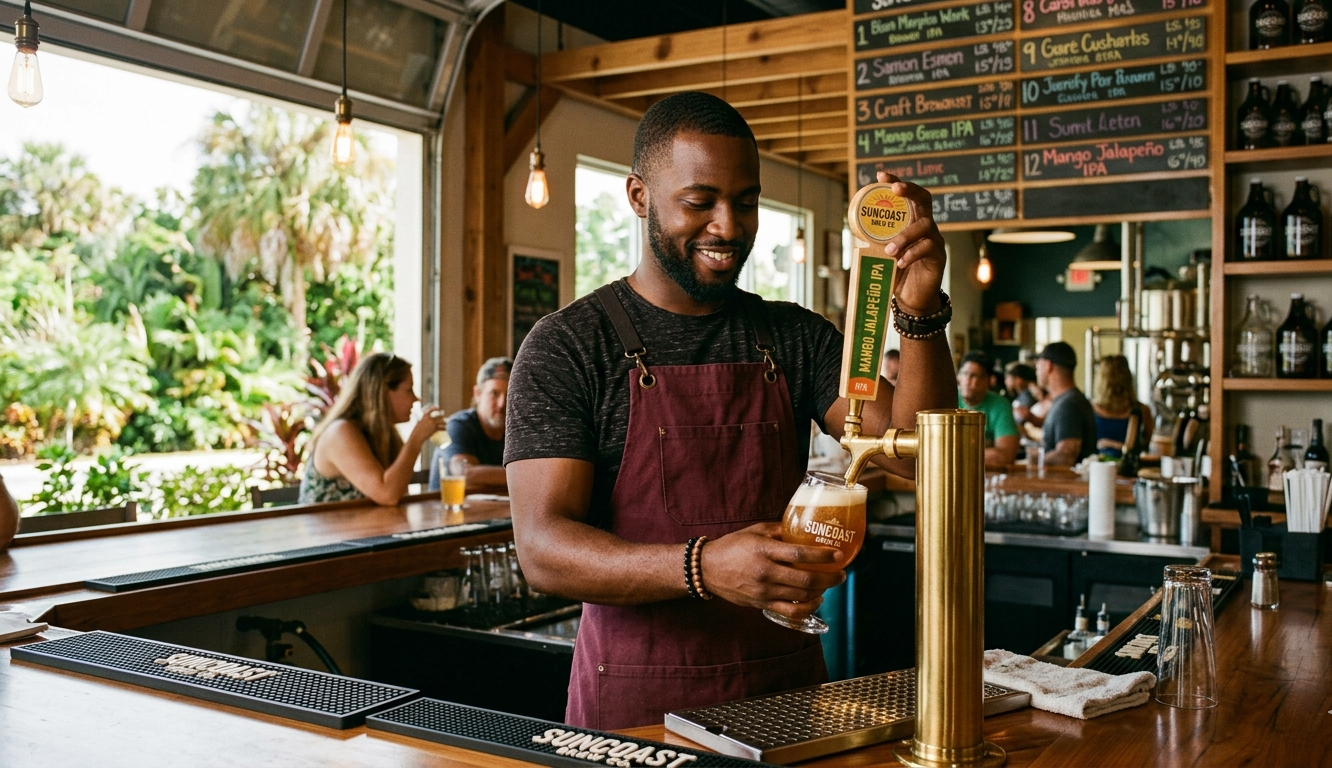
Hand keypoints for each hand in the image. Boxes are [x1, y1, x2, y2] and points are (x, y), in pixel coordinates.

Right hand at [409, 406, 447, 444]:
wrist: (417, 437)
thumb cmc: (416, 432)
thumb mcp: (419, 424)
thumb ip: (423, 422)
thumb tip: (426, 422)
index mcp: (424, 416)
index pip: (430, 410)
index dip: (435, 408)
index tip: (438, 407)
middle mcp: (429, 418)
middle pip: (439, 416)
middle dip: (442, 416)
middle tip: (444, 417)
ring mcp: (432, 423)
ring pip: (442, 421)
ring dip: (445, 422)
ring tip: (446, 423)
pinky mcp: (434, 429)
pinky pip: (442, 428)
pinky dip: (445, 428)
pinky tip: (446, 429)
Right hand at [699, 522, 845, 620]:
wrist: (708, 569)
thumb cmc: (733, 546)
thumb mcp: (756, 531)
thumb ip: (781, 531)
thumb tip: (805, 529)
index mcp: (764, 550)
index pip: (798, 553)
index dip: (822, 555)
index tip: (839, 555)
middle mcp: (765, 572)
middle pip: (805, 579)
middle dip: (830, 578)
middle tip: (842, 574)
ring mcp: (764, 591)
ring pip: (802, 596)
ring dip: (822, 591)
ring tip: (831, 584)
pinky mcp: (762, 604)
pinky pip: (791, 611)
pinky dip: (808, 608)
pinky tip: (816, 600)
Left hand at [874, 170, 945, 315]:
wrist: (912, 299)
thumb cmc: (897, 273)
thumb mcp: (882, 253)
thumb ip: (875, 240)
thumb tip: (854, 229)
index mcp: (911, 222)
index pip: (909, 196)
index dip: (897, 182)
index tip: (881, 175)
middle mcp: (926, 227)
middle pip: (924, 199)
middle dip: (910, 190)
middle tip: (895, 189)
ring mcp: (935, 240)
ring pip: (924, 226)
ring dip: (904, 236)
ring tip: (889, 250)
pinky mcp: (938, 257)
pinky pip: (928, 247)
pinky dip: (911, 253)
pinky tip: (900, 262)